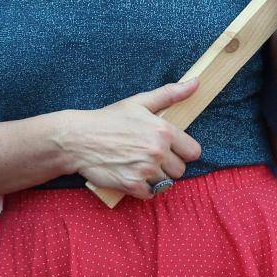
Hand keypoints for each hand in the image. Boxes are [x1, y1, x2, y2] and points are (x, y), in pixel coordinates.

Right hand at [57, 80, 202, 198]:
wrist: (79, 139)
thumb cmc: (109, 119)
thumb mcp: (140, 102)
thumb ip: (171, 94)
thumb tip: (196, 83)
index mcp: (163, 130)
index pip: (194, 151)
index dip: (183, 151)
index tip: (171, 149)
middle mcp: (157, 151)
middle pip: (181, 170)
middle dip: (168, 165)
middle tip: (151, 156)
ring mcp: (145, 170)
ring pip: (166, 183)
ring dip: (156, 177)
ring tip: (140, 165)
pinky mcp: (132, 186)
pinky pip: (151, 194)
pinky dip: (144, 189)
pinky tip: (133, 176)